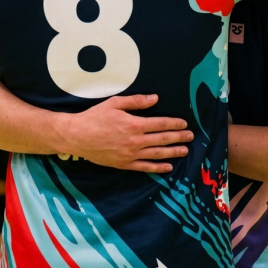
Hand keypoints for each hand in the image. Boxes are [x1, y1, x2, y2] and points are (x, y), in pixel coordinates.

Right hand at [62, 94, 193, 172]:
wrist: (77, 136)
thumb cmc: (95, 117)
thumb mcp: (115, 103)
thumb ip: (136, 102)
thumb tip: (155, 98)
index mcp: (134, 124)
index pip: (160, 124)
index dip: (174, 124)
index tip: (183, 123)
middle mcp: (135, 141)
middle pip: (162, 139)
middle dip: (178, 138)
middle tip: (190, 137)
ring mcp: (130, 154)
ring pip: (157, 154)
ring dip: (173, 152)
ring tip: (184, 151)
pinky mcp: (124, 164)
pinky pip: (145, 167)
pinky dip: (158, 168)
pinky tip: (168, 167)